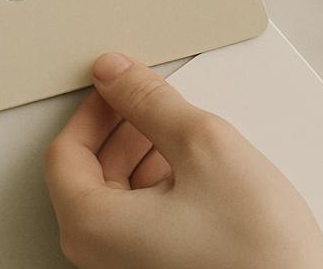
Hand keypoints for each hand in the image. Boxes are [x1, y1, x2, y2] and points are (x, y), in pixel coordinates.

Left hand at [45, 52, 322, 268]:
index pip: (65, 150)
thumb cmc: (257, 254)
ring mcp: (130, 268)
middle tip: (151, 98)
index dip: (94, 107)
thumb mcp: (203, 146)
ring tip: (183, 130)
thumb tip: (115, 74)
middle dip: (121, 126)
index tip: (119, 82)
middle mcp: (101, 257)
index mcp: (93, 227)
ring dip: (143, 152)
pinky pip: (140, 217)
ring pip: (118, 194)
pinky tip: (197, 169)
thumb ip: (150, 100)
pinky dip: (160, 183)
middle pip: (89, 172)